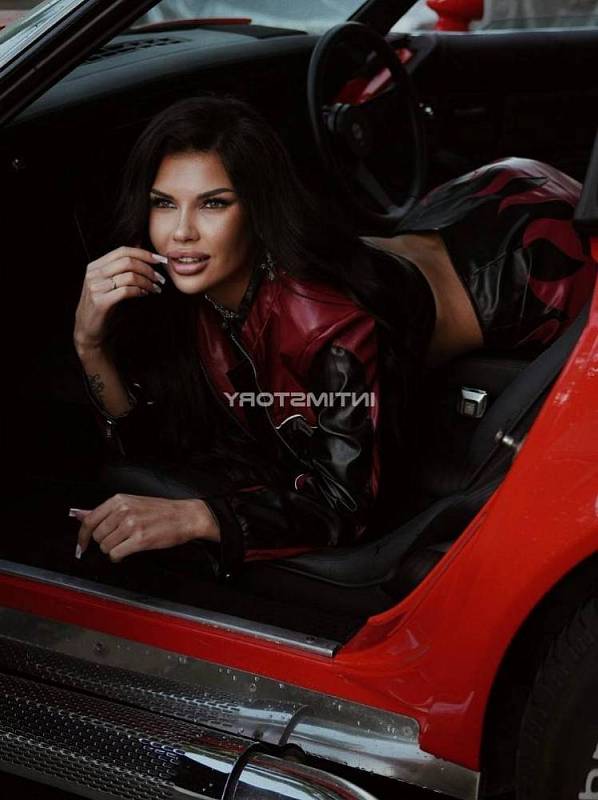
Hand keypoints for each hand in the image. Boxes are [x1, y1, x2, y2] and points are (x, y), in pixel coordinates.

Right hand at [74, 246, 166, 353]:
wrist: (90, 331)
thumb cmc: (105, 307)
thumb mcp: (111, 283)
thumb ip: (123, 268)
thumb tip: (142, 249)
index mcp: (95, 266)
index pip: (122, 251)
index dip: (144, 253)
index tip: (160, 260)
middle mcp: (93, 274)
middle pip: (127, 261)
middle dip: (148, 269)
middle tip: (160, 279)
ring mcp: (95, 287)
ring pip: (129, 276)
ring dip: (147, 281)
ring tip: (155, 288)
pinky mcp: (100, 302)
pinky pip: (126, 291)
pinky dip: (140, 291)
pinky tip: (145, 294)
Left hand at [74, 494, 219, 562]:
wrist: (185, 516)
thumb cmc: (160, 510)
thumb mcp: (131, 503)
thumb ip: (104, 511)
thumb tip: (79, 514)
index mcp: (119, 500)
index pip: (90, 520)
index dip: (82, 536)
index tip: (81, 545)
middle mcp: (123, 510)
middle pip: (98, 535)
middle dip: (105, 542)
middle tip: (118, 540)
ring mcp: (131, 525)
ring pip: (106, 546)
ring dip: (113, 550)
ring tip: (126, 544)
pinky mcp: (140, 539)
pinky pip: (116, 554)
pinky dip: (118, 557)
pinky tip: (127, 552)